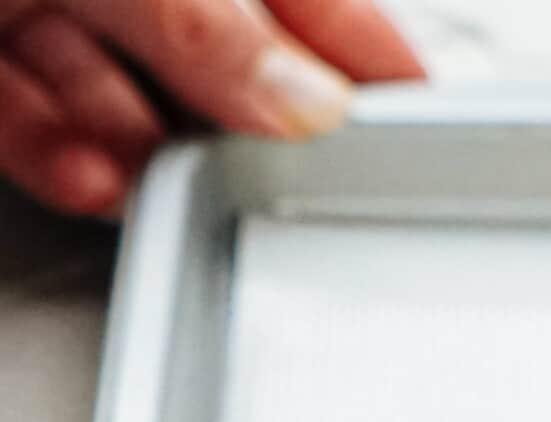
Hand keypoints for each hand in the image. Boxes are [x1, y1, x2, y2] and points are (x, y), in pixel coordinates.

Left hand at [0, 0, 423, 214]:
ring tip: (162, 185)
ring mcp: (41, 2)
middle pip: (215, 56)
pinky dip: (64, 162)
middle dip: (241, 126)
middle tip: (274, 181)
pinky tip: (91, 180)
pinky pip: (36, 123)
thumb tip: (308, 106)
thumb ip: (212, 30)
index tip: (423, 125)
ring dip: (145, 157)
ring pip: (123, 98)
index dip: (367, 55)